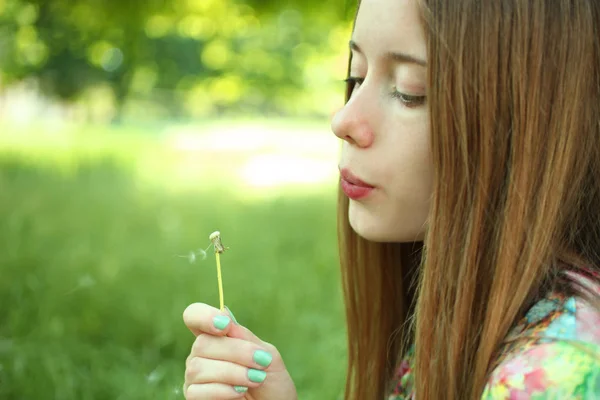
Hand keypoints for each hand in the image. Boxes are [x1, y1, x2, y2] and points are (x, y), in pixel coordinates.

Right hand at [182, 303, 297, 399]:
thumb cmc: (272, 382)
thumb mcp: (267, 355)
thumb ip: (246, 338)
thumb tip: (224, 314)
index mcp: (217, 337)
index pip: (194, 316)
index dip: (204, 316)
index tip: (225, 325)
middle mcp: (201, 354)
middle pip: (202, 343)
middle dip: (236, 352)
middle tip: (261, 362)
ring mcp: (195, 377)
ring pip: (198, 367)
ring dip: (232, 373)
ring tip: (255, 379)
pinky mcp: (194, 397)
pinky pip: (196, 391)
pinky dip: (222, 391)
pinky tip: (240, 392)